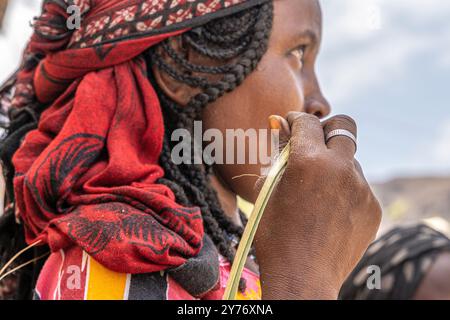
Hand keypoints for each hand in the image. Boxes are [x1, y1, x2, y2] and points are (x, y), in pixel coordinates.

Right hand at [254, 112, 381, 299]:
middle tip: (312, 144)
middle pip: (344, 125)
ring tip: (317, 191)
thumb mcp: (267, 190)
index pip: (307, 121)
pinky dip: (344, 188)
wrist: (302, 278)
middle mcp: (340, 168)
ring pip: (350, 159)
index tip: (290, 125)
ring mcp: (361, 188)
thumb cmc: (275, 235)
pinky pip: (359, 185)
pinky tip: (330, 209)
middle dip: (326, 128)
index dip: (295, 120)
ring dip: (334, 164)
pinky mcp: (373, 207)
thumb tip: (280, 122)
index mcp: (309, 161)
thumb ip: (277, 153)